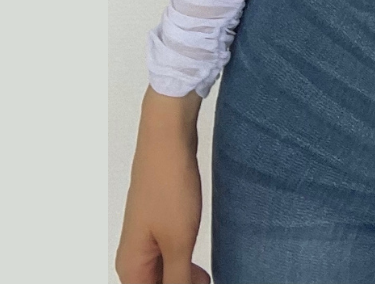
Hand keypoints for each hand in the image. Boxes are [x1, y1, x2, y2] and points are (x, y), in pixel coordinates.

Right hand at [115, 87, 209, 283]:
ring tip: (208, 278)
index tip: (201, 282)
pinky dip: (183, 265)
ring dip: (183, 280)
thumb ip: (178, 280)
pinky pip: (168, 256)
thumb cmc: (169, 187)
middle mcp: (132, 258)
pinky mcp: (158, 224)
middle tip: (207, 280)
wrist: (167, 140)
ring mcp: (144, 239)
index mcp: (131, 268)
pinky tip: (200, 267)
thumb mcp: (178, 241)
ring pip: (162, 274)